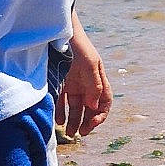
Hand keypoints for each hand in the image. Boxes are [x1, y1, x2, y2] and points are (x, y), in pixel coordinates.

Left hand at [56, 20, 112, 138]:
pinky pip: (63, 101)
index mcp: (99, 80)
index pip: (104, 103)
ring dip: (75, 121)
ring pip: (77, 108)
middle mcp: (89, 84)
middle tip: (81, 134)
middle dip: (87, 122)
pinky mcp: (63, 83)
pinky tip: (60, 121)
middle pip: (91, 109)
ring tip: (70, 133)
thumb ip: (94, 85)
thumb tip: (94, 106)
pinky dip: (62, 112)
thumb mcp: (89, 64)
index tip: (93, 123)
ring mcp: (76, 84)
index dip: (101, 115)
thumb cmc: (79, 46)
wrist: (62, 32)